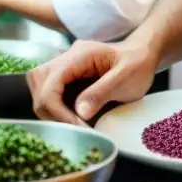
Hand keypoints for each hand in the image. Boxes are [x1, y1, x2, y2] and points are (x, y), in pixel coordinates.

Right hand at [27, 39, 157, 126]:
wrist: (143, 55)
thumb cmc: (138, 63)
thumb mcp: (127, 77)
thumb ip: (102, 92)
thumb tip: (80, 113)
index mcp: (80, 54)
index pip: (52, 81)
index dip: (57, 109)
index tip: (77, 126)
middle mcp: (67, 58)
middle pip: (38, 82)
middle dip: (48, 109)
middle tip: (71, 127)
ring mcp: (65, 67)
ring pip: (40, 87)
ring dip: (50, 110)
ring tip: (72, 125)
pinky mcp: (67, 78)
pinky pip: (50, 92)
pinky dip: (56, 109)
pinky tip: (71, 119)